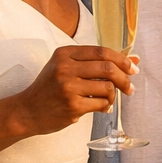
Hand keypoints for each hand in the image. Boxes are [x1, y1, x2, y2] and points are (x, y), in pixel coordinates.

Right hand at [9, 45, 137, 136]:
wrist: (27, 111)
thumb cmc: (49, 88)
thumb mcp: (67, 68)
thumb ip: (97, 62)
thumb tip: (134, 60)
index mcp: (65, 54)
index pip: (102, 51)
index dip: (122, 59)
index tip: (132, 68)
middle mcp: (66, 67)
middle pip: (108, 68)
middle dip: (125, 78)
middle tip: (130, 88)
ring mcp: (68, 87)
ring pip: (107, 87)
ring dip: (114, 95)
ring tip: (109, 99)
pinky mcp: (72, 105)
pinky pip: (102, 103)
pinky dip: (106, 106)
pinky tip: (101, 107)